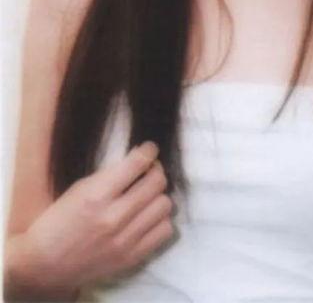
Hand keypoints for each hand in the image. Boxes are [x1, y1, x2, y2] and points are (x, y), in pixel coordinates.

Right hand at [22, 142, 172, 291]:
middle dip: (156, 170)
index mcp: (97, 195)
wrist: (46, 265)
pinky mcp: (132, 257)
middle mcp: (114, 217)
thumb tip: (139, 160)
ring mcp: (125, 240)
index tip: (150, 149)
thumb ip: (110, 175)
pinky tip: (148, 217)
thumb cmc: (59, 220)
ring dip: (158, 196)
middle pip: (157, 183)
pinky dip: (159, 220)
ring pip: (164, 206)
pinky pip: (164, 231)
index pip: (137, 164)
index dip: (149, 151)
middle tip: (149, 171)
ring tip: (147, 196)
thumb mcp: (80, 188)